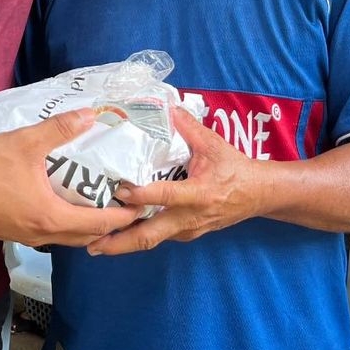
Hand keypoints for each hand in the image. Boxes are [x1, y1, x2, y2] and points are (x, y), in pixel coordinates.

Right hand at [0, 109, 140, 246]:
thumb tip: (91, 115)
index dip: (125, 215)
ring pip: (67, 238)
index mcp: (50, 217)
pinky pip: (49, 234)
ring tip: (101, 202)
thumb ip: (60, 128)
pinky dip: (66, 224)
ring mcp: (24, 237)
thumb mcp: (26, 142)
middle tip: (127, 203)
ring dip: (87, 226)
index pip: (100, 224)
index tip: (143, 203)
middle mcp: (41, 235)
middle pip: (87, 237)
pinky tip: (64, 202)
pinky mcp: (11, 233)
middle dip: (111, 223)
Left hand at [85, 108, 263, 255]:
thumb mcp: (214, 143)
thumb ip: (188, 127)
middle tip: (92, 242)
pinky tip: (119, 233)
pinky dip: (139, 236)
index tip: (118, 191)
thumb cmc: (235, 168)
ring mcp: (188, 230)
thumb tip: (167, 106)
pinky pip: (160, 237)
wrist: (258, 194)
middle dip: (120, 241)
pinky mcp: (187, 234)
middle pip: (151, 235)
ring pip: (153, 241)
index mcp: (199, 193)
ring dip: (124, 243)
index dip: (141, 196)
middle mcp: (191, 217)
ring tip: (95, 243)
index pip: (165, 196)